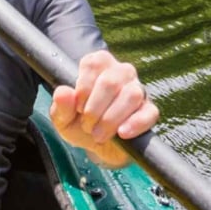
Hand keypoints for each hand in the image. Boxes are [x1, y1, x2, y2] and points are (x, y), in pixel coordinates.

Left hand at [49, 50, 158, 167]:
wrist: (97, 146)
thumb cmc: (79, 123)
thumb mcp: (63, 118)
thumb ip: (61, 105)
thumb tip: (63, 92)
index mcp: (98, 65)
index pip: (94, 64)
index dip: (83, 89)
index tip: (77, 108)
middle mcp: (121, 72)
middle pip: (111, 81)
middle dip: (95, 109)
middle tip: (87, 126)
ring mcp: (138, 89)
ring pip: (132, 95)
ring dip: (111, 119)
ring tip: (99, 134)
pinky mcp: (149, 110)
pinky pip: (149, 112)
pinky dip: (135, 124)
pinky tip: (122, 133)